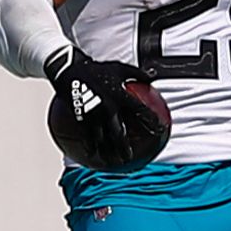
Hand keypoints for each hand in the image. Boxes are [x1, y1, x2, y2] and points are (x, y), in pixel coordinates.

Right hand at [48, 52, 168, 170]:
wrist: (70, 70)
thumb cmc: (97, 69)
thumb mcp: (119, 68)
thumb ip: (138, 74)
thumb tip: (154, 77)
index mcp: (119, 95)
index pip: (139, 110)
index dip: (151, 120)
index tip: (159, 130)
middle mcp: (108, 108)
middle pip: (118, 132)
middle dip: (123, 147)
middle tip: (129, 158)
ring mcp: (93, 114)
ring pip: (101, 138)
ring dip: (107, 152)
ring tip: (113, 162)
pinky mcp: (81, 117)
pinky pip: (86, 134)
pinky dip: (90, 146)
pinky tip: (93, 155)